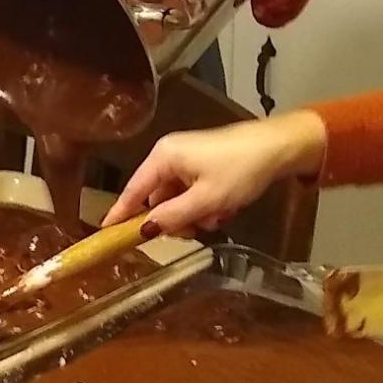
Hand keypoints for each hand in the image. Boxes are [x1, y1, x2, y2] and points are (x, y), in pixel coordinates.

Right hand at [105, 110, 326, 235]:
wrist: (278, 148)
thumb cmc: (239, 170)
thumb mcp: (206, 199)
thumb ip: (172, 216)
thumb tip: (143, 230)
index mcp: (163, 157)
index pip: (133, 190)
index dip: (120, 213)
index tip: (104, 234)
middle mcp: (170, 155)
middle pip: (156, 198)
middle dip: (174, 218)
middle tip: (196, 230)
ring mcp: (187, 160)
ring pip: (177, 199)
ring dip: (194, 214)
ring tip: (218, 215)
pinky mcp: (203, 165)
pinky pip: (192, 192)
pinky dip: (205, 205)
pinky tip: (225, 208)